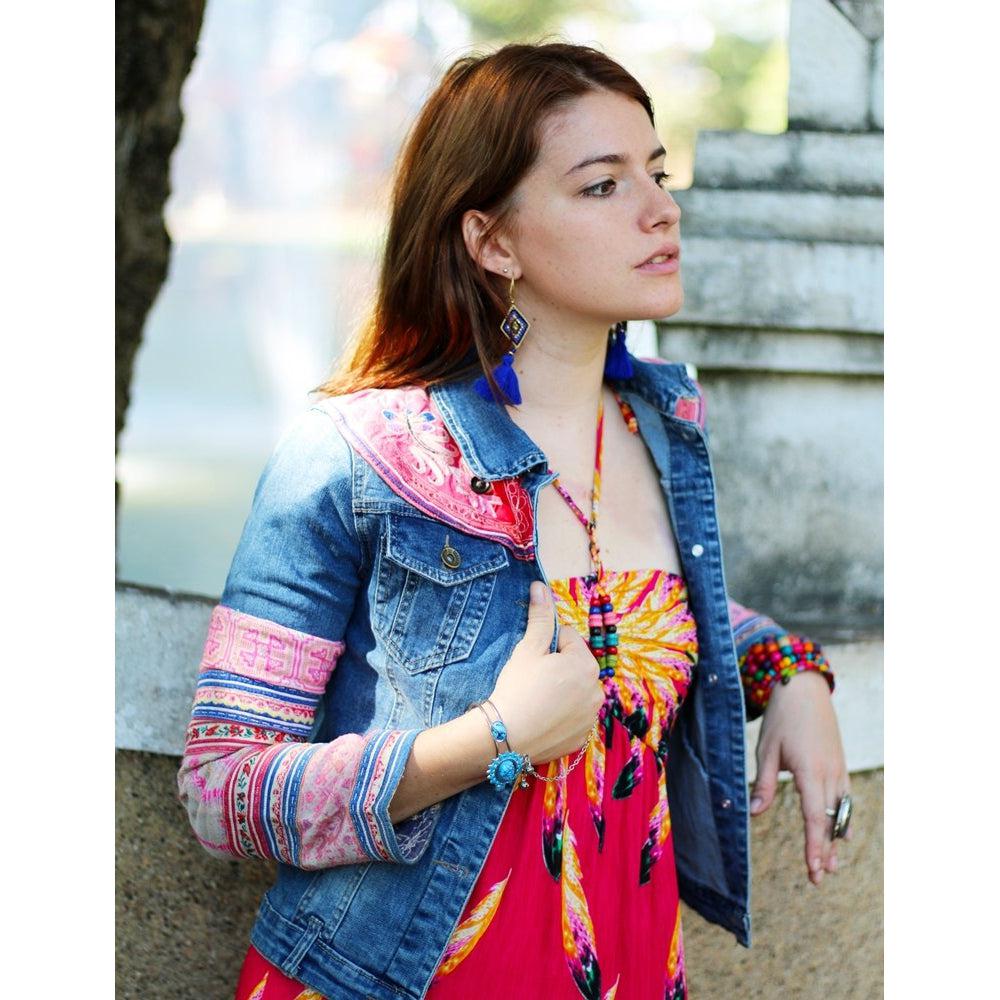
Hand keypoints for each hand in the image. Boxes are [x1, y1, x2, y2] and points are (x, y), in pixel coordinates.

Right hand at [489, 581, 602, 764]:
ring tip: (535, 698)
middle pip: (574, 666)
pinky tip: (540, 716)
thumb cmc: (518, 687)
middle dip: (556, 667)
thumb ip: (540, 617)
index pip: (568, 639)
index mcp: (587, 665)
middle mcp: (597, 691)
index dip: (547, 644)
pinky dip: (560, 714)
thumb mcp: (528, 649)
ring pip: (574, 691)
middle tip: (531, 679)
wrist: (506, 738)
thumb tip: (540, 586)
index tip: (531, 659)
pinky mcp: (581, 737)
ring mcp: (590, 717)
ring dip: (560, 690)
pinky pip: (572, 716)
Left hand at [748, 670, 851, 885]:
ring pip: (840, 812)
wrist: (804, 687)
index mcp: (810, 771)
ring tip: (830, 865)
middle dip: (824, 850)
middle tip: (819, 878)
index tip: (813, 870)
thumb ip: (764, 784)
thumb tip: (754, 814)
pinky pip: (845, 798)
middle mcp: (829, 774)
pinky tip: (841, 834)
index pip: (814, 817)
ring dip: (835, 838)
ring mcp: (838, 769)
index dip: (814, 846)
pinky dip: (842, 818)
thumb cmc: (782, 718)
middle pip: (829, 821)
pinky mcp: (840, 764)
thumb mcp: (766, 750)